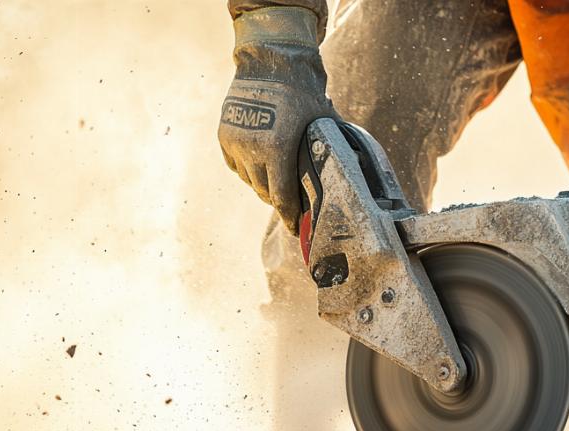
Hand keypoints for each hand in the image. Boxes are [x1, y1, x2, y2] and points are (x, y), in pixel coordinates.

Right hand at [219, 77, 336, 233]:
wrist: (270, 62)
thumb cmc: (302, 93)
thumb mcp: (320, 126)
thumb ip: (326, 153)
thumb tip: (344, 178)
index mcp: (276, 149)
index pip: (281, 198)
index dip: (290, 217)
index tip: (296, 229)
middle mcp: (251, 149)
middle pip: (264, 192)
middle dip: (278, 201)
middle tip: (291, 206)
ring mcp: (235, 143)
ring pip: (249, 181)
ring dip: (263, 186)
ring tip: (277, 183)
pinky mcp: (224, 136)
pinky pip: (236, 167)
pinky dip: (248, 171)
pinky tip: (261, 168)